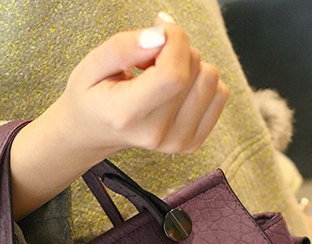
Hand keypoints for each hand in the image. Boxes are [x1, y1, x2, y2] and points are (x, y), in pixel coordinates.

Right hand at [10, 15, 228, 218]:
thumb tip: (161, 36)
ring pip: (212, 80)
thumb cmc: (93, 95)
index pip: (173, 74)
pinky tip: (175, 89)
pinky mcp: (192, 142)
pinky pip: (219, 96)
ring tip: (160, 75)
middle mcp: (157, 134)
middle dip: (178, 49)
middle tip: (150, 60)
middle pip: (196, 72)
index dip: (174, 41)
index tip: (158, 32)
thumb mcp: (92, 64)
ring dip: (190, 65)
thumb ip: (123, 47)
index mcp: (128, 116)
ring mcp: (178, 142)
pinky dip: (200, 82)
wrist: (94, 132)